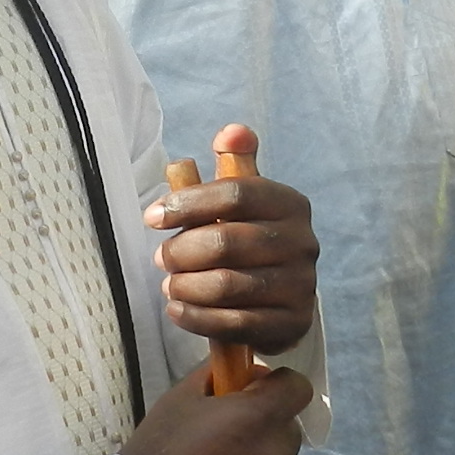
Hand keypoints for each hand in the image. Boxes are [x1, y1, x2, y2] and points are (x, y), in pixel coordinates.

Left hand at [148, 121, 317, 351]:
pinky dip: (197, 317)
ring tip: (169, 285)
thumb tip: (232, 131)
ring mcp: (300, 285)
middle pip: (225, 241)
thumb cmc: (249, 241)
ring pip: (227, 284)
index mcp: (289, 203)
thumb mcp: (245, 202)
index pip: (235, 194)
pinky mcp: (292, 324)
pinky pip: (235, 323)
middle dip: (181, 251)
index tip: (152, 217)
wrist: (281, 299)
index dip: (187, 204)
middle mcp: (302, 242)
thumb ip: (236, 164)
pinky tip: (178, 310)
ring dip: (185, 286)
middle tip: (161, 259)